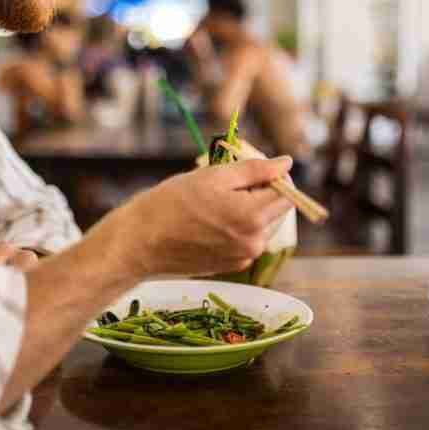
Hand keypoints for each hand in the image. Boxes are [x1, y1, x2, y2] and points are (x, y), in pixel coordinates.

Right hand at [114, 156, 294, 276]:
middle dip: (263, 192)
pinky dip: (239, 226)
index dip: (276, 176)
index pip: (287, 193)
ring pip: (264, 225)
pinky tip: (212, 219)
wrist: (141, 240)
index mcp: (252, 217)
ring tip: (217, 200)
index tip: (255, 167)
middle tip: (232, 181)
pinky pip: (248, 240)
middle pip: (278, 211)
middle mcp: (254, 242)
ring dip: (251, 209)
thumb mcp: (213, 176)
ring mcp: (244, 257)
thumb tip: (287, 163)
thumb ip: (255, 169)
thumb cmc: (172, 202)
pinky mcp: (232, 266)